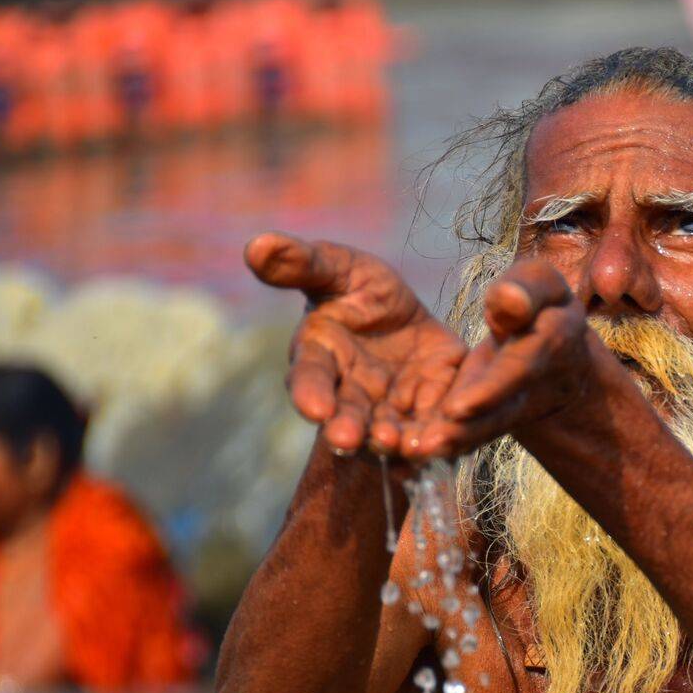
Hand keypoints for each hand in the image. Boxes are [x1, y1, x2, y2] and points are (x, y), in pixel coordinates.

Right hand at [245, 232, 467, 454]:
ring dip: (388, 440)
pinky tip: (436, 444)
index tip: (315, 411)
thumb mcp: (337, 267)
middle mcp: (349, 392)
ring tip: (394, 445)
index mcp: (320, 356)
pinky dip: (432, 438)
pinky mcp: (427, 410)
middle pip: (345, 416)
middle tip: (347, 442)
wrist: (405, 318)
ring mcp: (387, 408)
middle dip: (346, 429)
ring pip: (385, 431)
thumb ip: (302, 263)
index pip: (308, 377)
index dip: (310, 394)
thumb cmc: (359, 289)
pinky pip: (430, 428)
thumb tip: (256, 246)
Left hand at [404, 259, 591, 457]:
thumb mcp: (540, 283)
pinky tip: (413, 450)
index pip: (521, 366)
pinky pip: (476, 431)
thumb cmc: (539, 302)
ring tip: (416, 451)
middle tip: (429, 443)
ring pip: (487, 426)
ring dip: (454, 441)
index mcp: (552, 340)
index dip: (492, 388)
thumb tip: (510, 301)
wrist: (558, 349)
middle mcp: (536, 381)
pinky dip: (448, 442)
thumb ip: (526, 288)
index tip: (456, 408)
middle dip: (467, 428)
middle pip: (503, 409)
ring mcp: (517, 403)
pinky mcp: (497, 415)